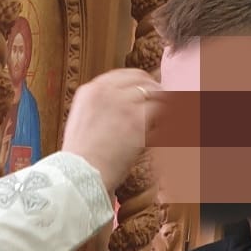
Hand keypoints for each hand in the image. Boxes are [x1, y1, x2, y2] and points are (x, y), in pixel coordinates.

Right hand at [61, 69, 161, 195]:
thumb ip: (101, 109)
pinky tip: (169, 124)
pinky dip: (168, 116)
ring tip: (170, 113)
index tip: (148, 90)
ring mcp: (122, 104)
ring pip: (153, 92)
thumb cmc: (82, 159)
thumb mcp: (82, 123)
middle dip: (154, 88)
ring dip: (164, 102)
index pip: (123, 75)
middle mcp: (106, 92)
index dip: (140, 82)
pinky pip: (161, 110)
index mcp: (90, 91)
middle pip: (140, 79)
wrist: (80, 174)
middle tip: (165, 100)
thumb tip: (124, 109)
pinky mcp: (137, 120)